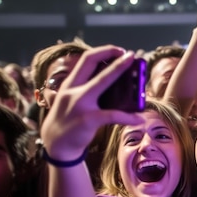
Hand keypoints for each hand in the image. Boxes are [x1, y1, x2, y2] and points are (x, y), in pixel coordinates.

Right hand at [39, 45, 144, 159]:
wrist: (56, 146)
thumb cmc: (69, 121)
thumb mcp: (70, 101)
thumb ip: (85, 91)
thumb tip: (115, 85)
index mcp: (70, 84)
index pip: (86, 59)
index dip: (104, 51)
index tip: (119, 50)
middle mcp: (73, 90)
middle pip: (92, 63)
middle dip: (113, 55)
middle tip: (131, 55)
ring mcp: (79, 104)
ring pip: (103, 82)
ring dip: (121, 73)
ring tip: (140, 77)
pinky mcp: (87, 120)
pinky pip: (112, 115)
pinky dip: (128, 117)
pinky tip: (139, 119)